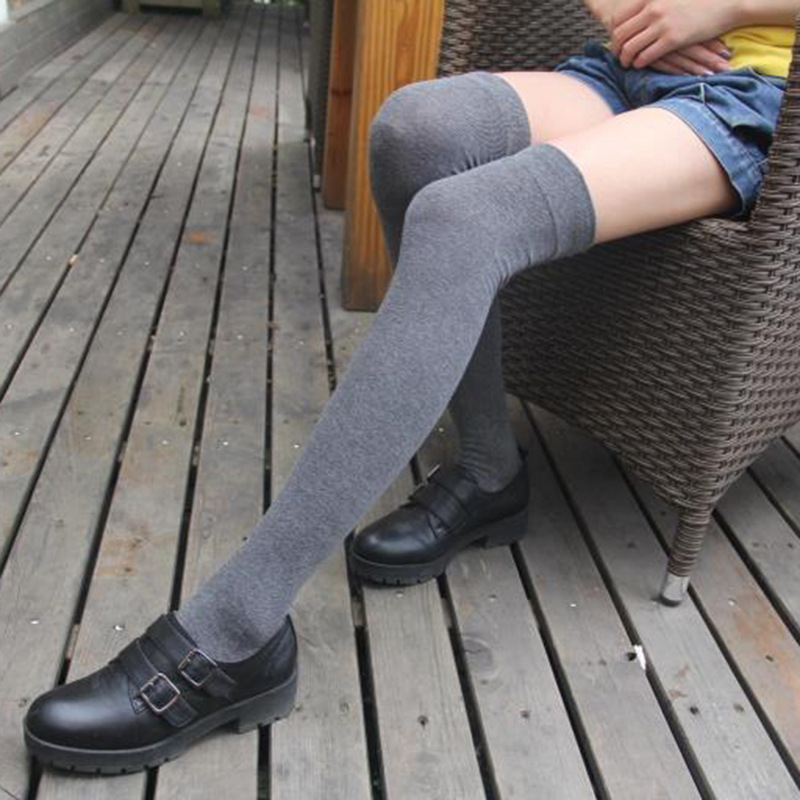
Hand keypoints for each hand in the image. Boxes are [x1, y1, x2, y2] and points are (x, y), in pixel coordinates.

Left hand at [610, 0, 736, 69]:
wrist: (725, 3)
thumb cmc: (698, 0)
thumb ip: (653, 2)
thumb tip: (640, 11)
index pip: (619, 18)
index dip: (613, 32)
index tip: (616, 40)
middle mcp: (653, 9)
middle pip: (620, 34)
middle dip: (616, 48)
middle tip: (618, 55)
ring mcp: (662, 24)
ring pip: (630, 47)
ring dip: (625, 58)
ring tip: (627, 63)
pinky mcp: (673, 39)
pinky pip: (646, 56)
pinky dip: (639, 63)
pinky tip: (640, 65)